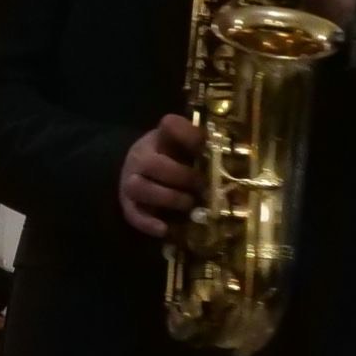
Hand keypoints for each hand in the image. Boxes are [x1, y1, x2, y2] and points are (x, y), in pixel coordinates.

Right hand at [119, 113, 202, 237]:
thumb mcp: (183, 147)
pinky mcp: (128, 206)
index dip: (188, 135)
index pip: (169, 126)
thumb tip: (227, 155)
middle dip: (181, 176)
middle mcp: (140, 157)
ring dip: (168, 198)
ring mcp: (130, 182)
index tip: (204, 146)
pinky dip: (148, 223)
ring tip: (189, 205)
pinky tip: (164, 229)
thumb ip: (201, 147)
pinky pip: (133, 215)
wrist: (140, 173)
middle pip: (152, 164)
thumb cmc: (170, 160)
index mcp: (158, 138)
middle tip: (202, 186)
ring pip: (140, 188)